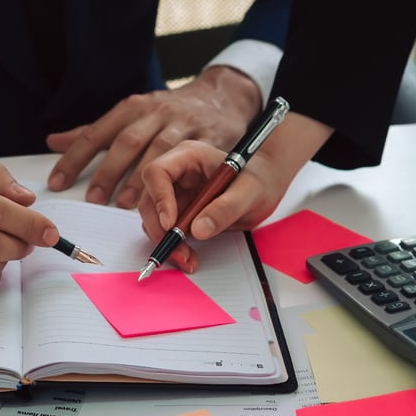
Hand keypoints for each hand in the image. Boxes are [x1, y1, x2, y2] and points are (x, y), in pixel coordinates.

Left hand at [45, 66, 261, 208]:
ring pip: (158, 150)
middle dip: (108, 171)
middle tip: (93, 199)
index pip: (96, 132)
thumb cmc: (168, 112)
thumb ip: (94, 131)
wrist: (220, 97)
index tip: (57, 182)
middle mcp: (155, 112)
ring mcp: (183, 123)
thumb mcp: (131, 115)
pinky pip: (190, 159)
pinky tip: (165, 200)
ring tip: (124, 204)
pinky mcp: (208, 136)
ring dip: (140, 178)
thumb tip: (54, 141)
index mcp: (132, 108)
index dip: (74, 158)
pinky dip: (177, 181)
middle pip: (127, 141)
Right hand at [138, 113, 332, 272]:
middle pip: (149, 199)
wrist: (266, 187)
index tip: (171, 224)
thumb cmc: (260, 180)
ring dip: (164, 241)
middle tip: (180, 252)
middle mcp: (176, 173)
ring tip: (187, 258)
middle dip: (160, 229)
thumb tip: (198, 229)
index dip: (159, 199)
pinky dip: (172, 245)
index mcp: (189, 156)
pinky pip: (164, 229)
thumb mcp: (250, 192)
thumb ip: (226, 208)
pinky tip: (188, 256)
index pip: (158, 172)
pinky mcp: (177, 211)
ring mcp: (174, 192)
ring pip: (152, 218)